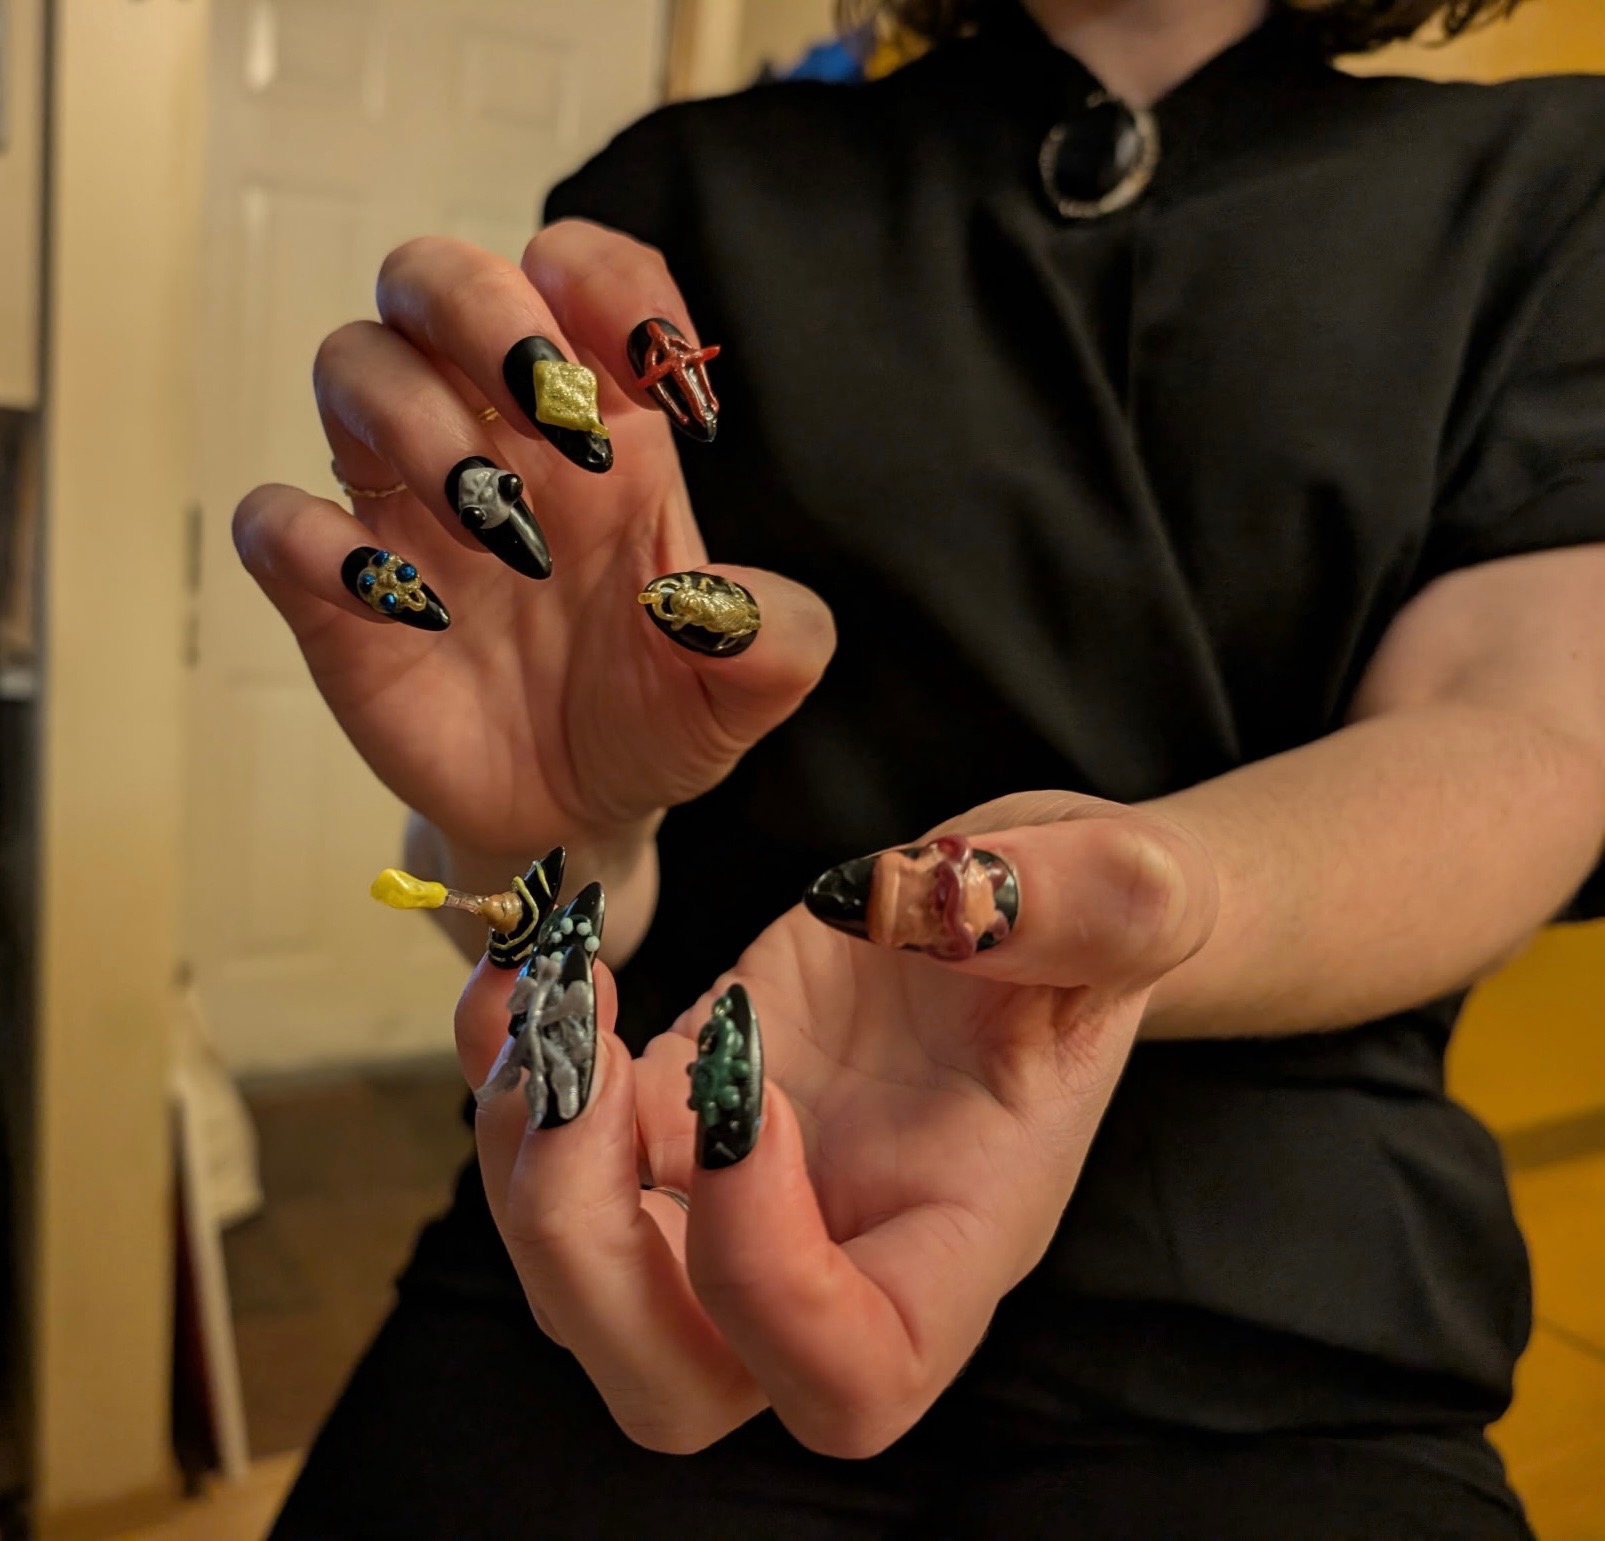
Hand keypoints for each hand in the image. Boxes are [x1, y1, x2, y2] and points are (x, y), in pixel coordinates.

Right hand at [232, 225, 834, 873]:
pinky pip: (274, 520)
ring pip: (352, 364)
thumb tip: (731, 612)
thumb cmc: (656, 714)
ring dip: (419, 426)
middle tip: (553, 415)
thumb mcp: (740, 689)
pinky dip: (315, 542)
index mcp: (602, 431)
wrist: (576, 813)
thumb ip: (772, 644)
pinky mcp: (335, 593)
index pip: (580, 276)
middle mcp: (493, 438)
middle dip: (485, 314)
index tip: (655, 362)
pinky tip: (404, 606)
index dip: (608, 281)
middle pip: (435, 279)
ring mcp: (405, 508)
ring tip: (500, 534)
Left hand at [458, 794, 1217, 1455]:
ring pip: (579, 1285)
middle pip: (668, 1384)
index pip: (847, 1380)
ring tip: (545, 999)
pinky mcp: (676, 1110)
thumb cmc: (1095, 924)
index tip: (752, 1099)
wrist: (1019, 901)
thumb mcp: (1133, 894)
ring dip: (522, 1157)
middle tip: (589, 1073)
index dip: (765, 1282)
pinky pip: (553, 1151)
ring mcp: (738, 1194)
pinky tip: (522, 970)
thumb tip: (964, 898)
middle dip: (585, 1250)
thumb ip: (1097, 905)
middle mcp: (834, 1251)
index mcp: (953, 1243)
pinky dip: (505, 1075)